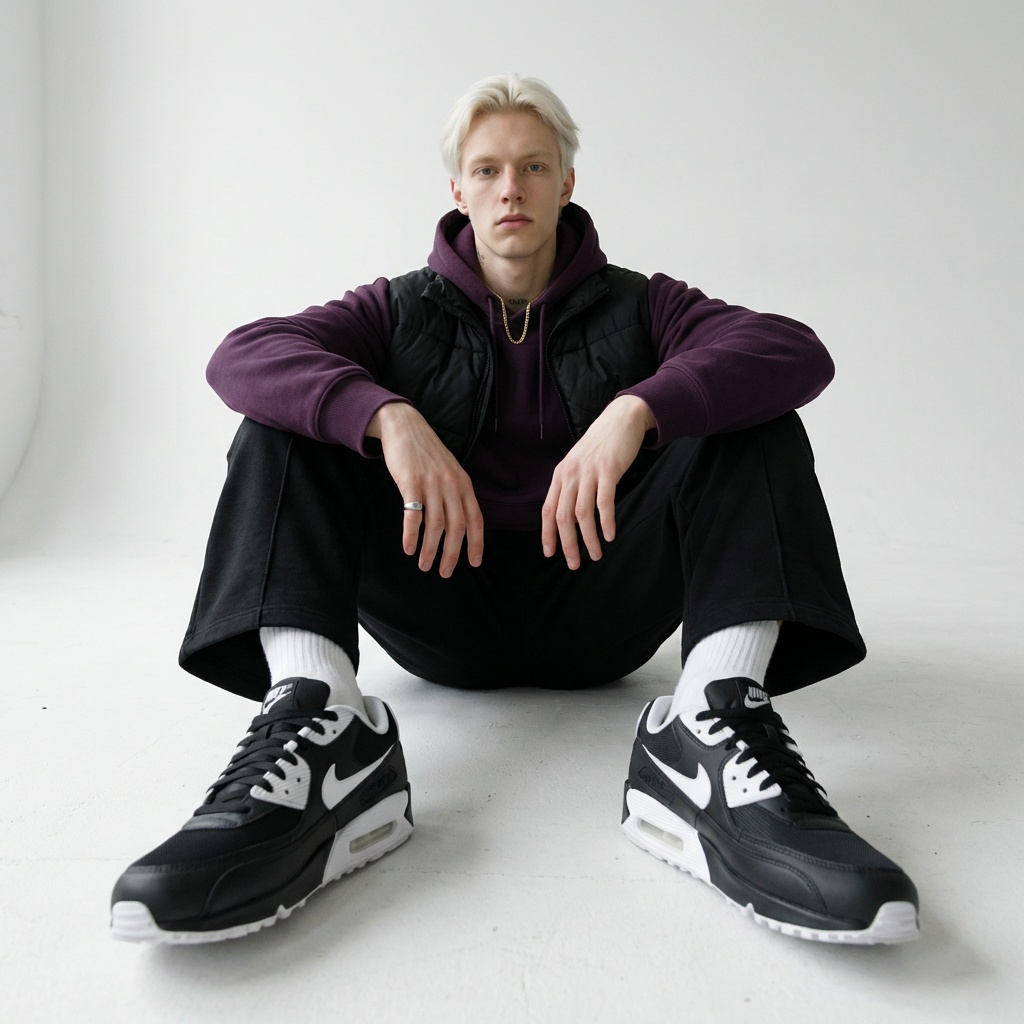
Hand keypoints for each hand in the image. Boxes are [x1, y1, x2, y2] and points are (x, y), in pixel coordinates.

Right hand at [367, 403, 483, 576]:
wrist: (404, 426)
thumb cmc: (425, 453)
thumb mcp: (449, 470)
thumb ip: (455, 493)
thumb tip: (458, 524)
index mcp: (463, 484)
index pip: (475, 519)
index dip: (476, 543)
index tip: (475, 563)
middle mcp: (451, 485)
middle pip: (457, 527)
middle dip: (452, 554)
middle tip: (445, 573)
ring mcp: (431, 483)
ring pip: (435, 525)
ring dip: (430, 549)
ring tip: (424, 565)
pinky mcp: (411, 482)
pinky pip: (413, 515)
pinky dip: (411, 535)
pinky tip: (408, 548)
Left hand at [541, 395, 654, 568]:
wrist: (621, 419)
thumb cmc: (600, 446)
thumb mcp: (578, 464)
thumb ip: (571, 486)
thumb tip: (567, 516)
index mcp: (560, 475)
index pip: (548, 510)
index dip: (548, 534)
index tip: (550, 554)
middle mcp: (570, 474)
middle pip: (563, 517)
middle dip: (567, 544)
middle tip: (574, 564)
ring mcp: (589, 472)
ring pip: (583, 513)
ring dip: (588, 538)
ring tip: (596, 556)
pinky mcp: (608, 470)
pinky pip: (604, 501)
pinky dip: (606, 521)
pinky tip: (609, 536)